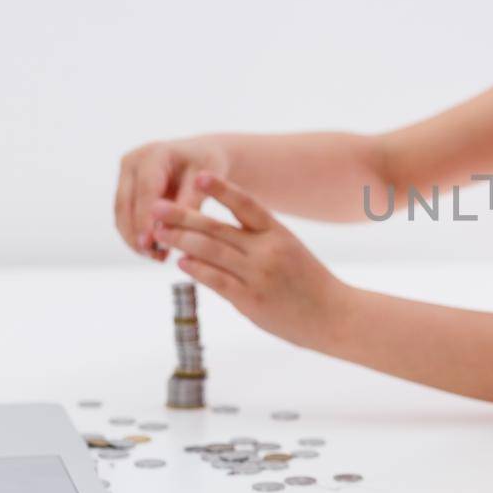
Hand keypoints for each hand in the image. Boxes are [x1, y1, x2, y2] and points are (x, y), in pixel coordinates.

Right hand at [115, 137, 231, 259]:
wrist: (203, 157)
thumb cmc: (210, 167)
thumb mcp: (207, 183)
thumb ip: (188, 205)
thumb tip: (167, 232)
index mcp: (154, 154)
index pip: (145, 191)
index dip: (145, 220)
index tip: (150, 244)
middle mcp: (133, 161)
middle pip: (125, 204)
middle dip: (136, 234)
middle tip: (154, 257)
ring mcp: (124, 175)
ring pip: (121, 213)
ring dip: (134, 238)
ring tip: (156, 257)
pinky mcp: (125, 188)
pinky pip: (125, 216)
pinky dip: (136, 234)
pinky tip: (154, 250)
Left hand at [149, 172, 340, 350]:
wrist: (336, 317)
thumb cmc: (311, 285)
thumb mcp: (291, 252)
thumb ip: (259, 242)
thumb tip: (219, 238)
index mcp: (279, 234)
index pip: (247, 205)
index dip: (222, 189)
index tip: (199, 175)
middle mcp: (268, 250)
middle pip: (218, 228)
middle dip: (184, 216)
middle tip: (157, 207)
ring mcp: (258, 275)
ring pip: (211, 251)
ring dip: (181, 240)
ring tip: (159, 232)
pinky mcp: (251, 300)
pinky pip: (216, 280)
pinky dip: (196, 269)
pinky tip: (180, 261)